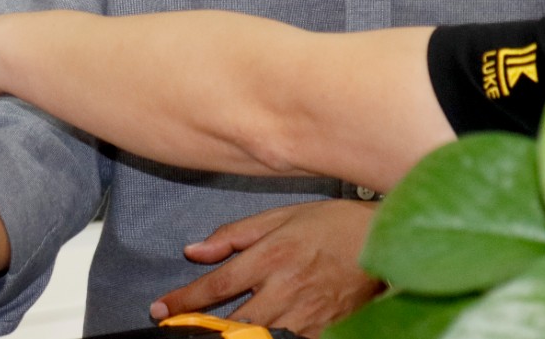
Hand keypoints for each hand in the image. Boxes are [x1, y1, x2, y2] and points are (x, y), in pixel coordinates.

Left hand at [151, 200, 383, 337]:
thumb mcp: (279, 217)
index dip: (184, 301)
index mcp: (270, 257)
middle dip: (203, 328)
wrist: (383, 240)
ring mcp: (308, 315)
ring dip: (237, 337)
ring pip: (261, 337)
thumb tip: (194, 250)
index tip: (160, 309)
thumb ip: (233, 236)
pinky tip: (261, 333)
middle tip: (182, 329)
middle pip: (234, 322)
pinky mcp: (327, 330)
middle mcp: (285, 289)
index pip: (216, 286)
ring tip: (219, 332)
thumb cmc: (331, 224)